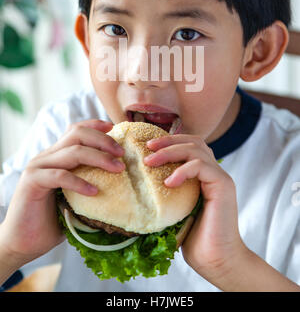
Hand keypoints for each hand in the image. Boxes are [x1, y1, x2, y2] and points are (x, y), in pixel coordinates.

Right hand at [0, 119, 124, 267]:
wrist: (23, 243)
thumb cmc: (52, 221)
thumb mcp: (75, 198)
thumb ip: (89, 183)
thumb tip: (121, 180)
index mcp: (56, 156)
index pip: (76, 130)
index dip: (95, 126)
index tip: (114, 128)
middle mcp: (47, 156)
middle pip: (77, 134)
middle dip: (103, 140)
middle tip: (122, 153)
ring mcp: (38, 167)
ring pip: (73, 151)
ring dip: (99, 157)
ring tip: (117, 169)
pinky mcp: (32, 182)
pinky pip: (60, 176)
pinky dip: (79, 182)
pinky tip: (94, 192)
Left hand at [144, 133, 245, 284]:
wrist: (217, 261)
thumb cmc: (195, 241)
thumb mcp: (175, 210)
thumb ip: (167, 194)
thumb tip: (139, 185)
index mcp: (204, 176)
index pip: (189, 146)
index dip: (169, 141)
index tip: (147, 146)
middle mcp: (214, 173)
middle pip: (193, 141)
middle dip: (168, 140)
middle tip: (147, 146)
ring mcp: (220, 177)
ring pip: (196, 149)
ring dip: (170, 151)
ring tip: (150, 161)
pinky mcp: (223, 185)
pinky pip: (201, 166)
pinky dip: (182, 170)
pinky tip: (168, 182)